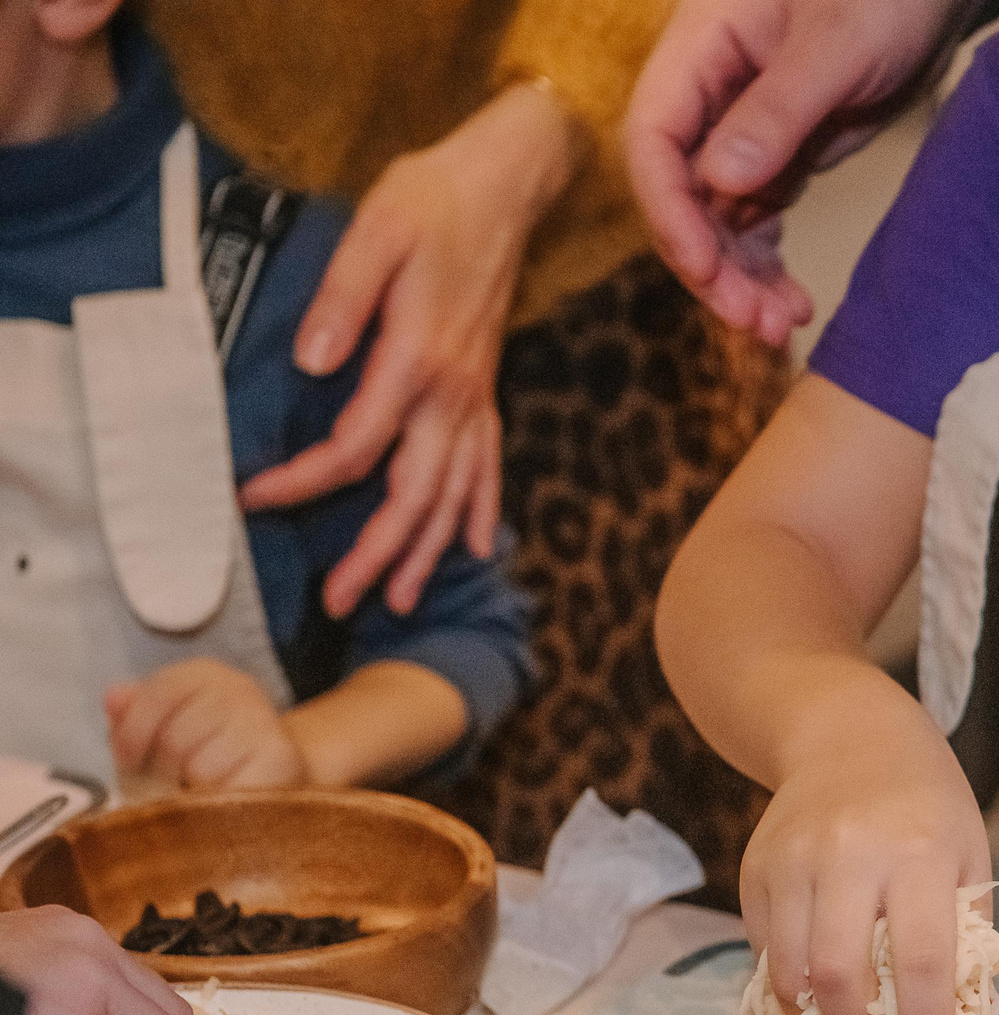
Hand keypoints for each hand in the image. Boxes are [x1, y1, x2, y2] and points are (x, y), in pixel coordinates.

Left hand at [105, 660, 307, 791]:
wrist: (271, 774)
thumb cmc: (204, 752)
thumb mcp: (159, 730)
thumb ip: (132, 716)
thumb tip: (114, 698)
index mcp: (204, 674)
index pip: (161, 692)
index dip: (134, 732)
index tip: (126, 761)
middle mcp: (239, 689)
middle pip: (176, 735)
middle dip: (161, 770)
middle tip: (165, 785)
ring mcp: (264, 722)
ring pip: (201, 767)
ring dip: (189, 790)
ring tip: (193, 792)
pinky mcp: (281, 758)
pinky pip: (229, 788)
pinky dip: (216, 802)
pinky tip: (218, 800)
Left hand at [238, 81, 580, 617]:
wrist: (504, 186)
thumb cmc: (432, 200)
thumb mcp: (377, 231)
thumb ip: (344, 299)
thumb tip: (310, 362)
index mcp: (420, 359)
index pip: (358, 445)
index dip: (304, 480)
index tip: (254, 498)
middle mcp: (454, 393)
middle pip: (415, 494)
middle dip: (376, 553)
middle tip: (339, 603)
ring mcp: (476, 396)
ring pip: (455, 493)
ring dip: (428, 551)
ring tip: (399, 599)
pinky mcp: (486, 389)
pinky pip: (489, 465)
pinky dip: (481, 511)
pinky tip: (477, 546)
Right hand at [626, 0, 965, 343]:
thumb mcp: (838, 45)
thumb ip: (778, 110)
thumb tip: (719, 183)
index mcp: (702, 46)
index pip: (654, 135)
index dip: (669, 208)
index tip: (703, 266)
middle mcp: (709, 91)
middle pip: (680, 191)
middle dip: (708, 261)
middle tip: (751, 319)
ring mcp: (741, 129)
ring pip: (717, 219)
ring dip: (738, 277)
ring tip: (778, 325)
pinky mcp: (778, 157)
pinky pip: (755, 222)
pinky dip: (766, 266)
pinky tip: (791, 305)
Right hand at [741, 726, 990, 1014]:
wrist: (849, 735)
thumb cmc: (926, 809)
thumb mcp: (967, 865)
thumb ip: (967, 960)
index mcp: (919, 854)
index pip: (921, 963)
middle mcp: (850, 855)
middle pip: (839, 976)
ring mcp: (793, 860)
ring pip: (788, 973)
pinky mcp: (754, 868)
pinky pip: (764, 952)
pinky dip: (790, 986)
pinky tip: (818, 979)